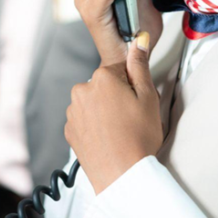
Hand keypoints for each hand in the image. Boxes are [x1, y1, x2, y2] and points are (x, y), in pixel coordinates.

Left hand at [65, 32, 162, 193]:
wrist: (122, 176)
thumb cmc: (138, 138)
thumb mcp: (147, 97)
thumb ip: (140, 66)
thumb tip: (137, 41)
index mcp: (101, 78)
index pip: (119, 69)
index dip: (132, 84)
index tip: (137, 99)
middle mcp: (81, 91)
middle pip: (103, 85)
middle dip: (116, 96)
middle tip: (131, 117)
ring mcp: (73, 112)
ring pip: (93, 103)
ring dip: (104, 111)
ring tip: (120, 131)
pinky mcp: (69, 131)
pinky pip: (84, 121)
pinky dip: (95, 126)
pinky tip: (109, 138)